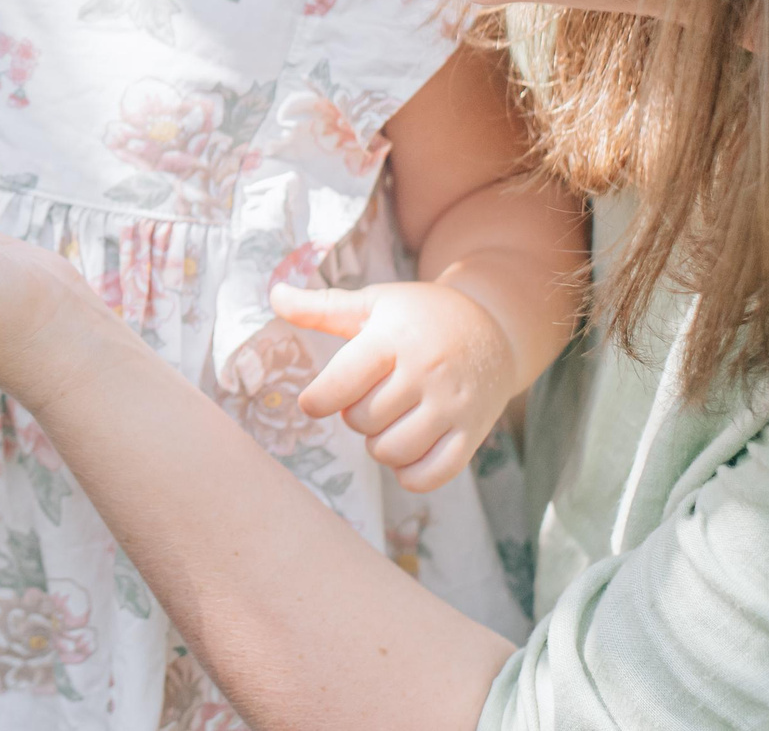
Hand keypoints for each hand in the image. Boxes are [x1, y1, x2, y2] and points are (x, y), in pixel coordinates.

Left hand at [271, 280, 514, 492]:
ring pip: (392, 451)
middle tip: (369, 398)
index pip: (343, 381)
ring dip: (378, 445)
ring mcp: (452, 405)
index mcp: (394, 339)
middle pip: (364, 421)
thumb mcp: (374, 302)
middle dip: (355, 416)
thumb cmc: (420, 316)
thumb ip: (321, 306)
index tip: (312, 402)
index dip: (318, 399)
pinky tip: (406, 451)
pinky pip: (432, 474)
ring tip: (387, 422)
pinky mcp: (473, 432)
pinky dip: (409, 473)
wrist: (494, 326)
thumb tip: (274, 295)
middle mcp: (425, 372)